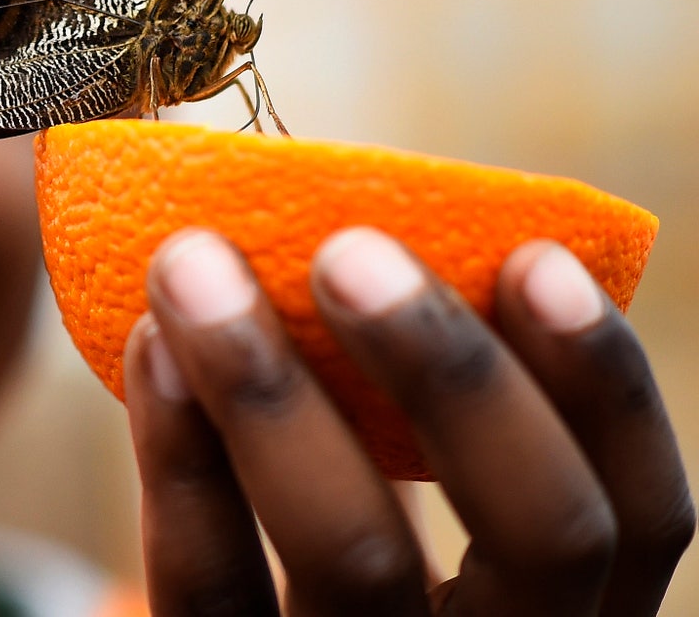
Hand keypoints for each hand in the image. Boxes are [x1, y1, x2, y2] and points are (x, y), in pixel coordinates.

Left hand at [125, 227, 691, 615]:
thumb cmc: (312, 551)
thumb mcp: (392, 506)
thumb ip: (410, 414)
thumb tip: (361, 216)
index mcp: (559, 611)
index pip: (642, 520)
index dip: (607, 391)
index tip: (535, 256)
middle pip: (540, 537)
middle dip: (457, 377)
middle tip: (349, 250)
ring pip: (358, 555)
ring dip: (274, 390)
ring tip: (195, 264)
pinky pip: (209, 581)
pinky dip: (179, 455)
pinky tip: (152, 346)